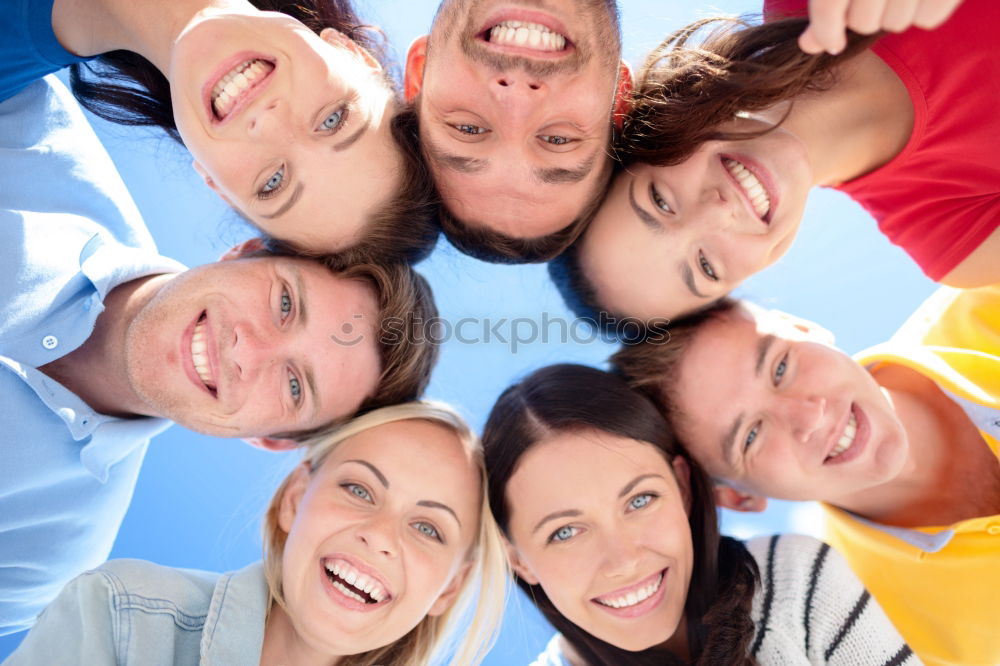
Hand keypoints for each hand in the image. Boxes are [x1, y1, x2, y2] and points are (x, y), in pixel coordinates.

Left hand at [798, 0, 963, 53]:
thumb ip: (827, 5)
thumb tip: (809, 46)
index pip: (830, 7)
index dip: (825, 32)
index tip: (832, 43)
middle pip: (862, 22)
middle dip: (861, 17)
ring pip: (894, 24)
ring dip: (891, 14)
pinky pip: (927, 19)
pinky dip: (921, 11)